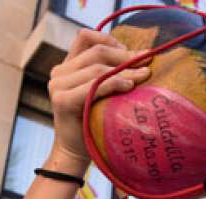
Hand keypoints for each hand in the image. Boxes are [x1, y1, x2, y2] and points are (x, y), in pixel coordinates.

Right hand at [47, 30, 150, 165]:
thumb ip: (109, 74)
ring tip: (145, 75)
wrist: (76, 153)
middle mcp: (59, 72)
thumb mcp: (103, 93)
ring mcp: (58, 85)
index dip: (111, 39)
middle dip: (125, 55)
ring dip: (125, 70)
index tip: (132, 52)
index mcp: (67, 66)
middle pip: (96, 52)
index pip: (85, 37)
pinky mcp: (62, 100)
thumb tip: (140, 56)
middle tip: (148, 60)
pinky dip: (114, 83)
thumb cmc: (95, 124)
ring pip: (97, 68)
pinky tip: (129, 86)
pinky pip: (94, 85)